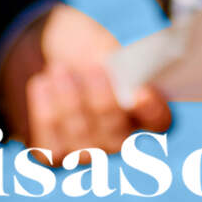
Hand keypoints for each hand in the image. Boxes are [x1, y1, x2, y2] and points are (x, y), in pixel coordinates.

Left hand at [0, 3, 171, 159]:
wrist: (50, 54)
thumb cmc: (85, 50)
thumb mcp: (100, 44)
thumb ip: (110, 61)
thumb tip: (114, 79)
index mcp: (145, 108)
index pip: (158, 120)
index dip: (151, 110)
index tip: (140, 91)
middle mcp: (121, 141)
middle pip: (118, 136)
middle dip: (102, 103)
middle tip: (91, 69)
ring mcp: (89, 154)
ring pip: (82, 139)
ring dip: (68, 101)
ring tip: (57, 69)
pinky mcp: (56, 156)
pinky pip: (51, 144)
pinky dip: (45, 109)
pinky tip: (42, 84)